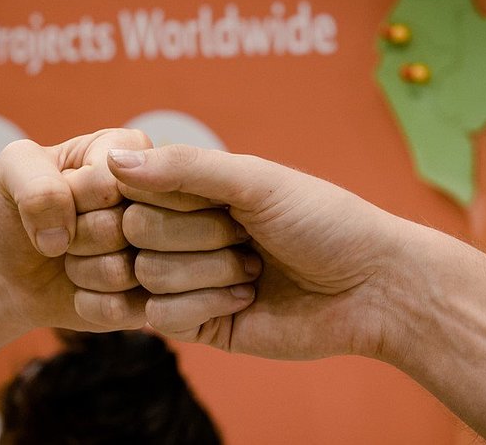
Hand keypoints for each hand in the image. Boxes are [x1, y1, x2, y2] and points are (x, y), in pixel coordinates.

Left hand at [0, 128, 151, 331]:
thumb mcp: (13, 170)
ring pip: (128, 270)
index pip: (112, 180)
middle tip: (70, 232)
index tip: (63, 192)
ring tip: (76, 257)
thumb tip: (61, 234)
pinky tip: (86, 288)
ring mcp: (168, 250)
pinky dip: (91, 303)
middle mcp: (163, 198)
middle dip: (79, 237)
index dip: (74, 197)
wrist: (14, 269)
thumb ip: (33, 181)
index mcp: (134, 150)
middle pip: (129, 226)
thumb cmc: (22, 211)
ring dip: (83, 271)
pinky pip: (127, 309)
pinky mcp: (160, 296)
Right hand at [106, 145, 405, 359]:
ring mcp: (186, 279)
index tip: (223, 202)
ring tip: (254, 270)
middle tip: (246, 238)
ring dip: (209, 271)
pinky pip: (160, 316)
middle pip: (135, 231)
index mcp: (193, 191)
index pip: (134, 186)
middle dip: (198, 235)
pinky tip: (247, 299)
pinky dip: (205, 304)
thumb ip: (185, 168)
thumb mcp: (256, 180)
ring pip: (146, 274)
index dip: (170, 197)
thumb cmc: (324, 221)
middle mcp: (183, 232)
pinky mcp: (197, 324)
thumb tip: (114, 160)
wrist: (372, 288)